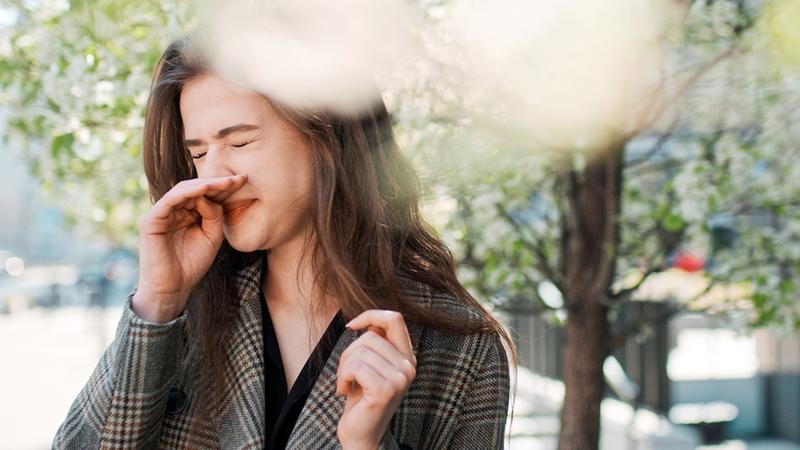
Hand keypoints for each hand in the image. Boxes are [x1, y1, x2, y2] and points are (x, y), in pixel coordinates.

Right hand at [132, 174, 247, 322]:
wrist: (173, 289)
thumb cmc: (192, 265)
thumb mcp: (212, 237)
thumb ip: (214, 215)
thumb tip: (212, 196)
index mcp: (188, 214)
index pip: (206, 195)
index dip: (225, 187)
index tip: (245, 180)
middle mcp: (174, 211)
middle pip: (197, 189)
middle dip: (219, 183)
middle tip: (239, 178)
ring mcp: (162, 214)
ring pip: (184, 190)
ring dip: (206, 185)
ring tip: (225, 182)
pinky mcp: (151, 220)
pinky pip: (170, 200)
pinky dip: (188, 192)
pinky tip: (205, 189)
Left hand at [336, 310, 416, 449]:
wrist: (360, 433)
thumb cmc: (361, 397)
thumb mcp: (370, 364)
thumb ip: (375, 342)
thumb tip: (367, 319)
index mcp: (407, 356)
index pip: (395, 318)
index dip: (370, 315)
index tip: (352, 326)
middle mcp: (409, 366)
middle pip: (370, 336)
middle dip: (349, 352)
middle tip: (347, 374)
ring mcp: (400, 378)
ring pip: (360, 351)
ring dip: (344, 368)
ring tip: (346, 383)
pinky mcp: (386, 390)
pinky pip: (355, 367)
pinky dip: (342, 378)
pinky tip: (345, 390)